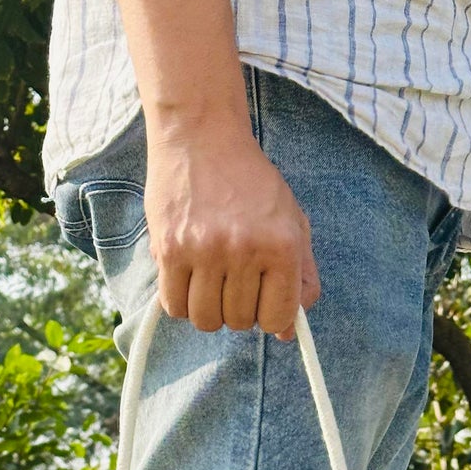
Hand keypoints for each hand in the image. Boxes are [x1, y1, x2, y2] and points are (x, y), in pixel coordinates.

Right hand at [144, 124, 319, 340]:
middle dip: (237, 309)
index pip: (277, 317)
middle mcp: (244, 250)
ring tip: (210, 281)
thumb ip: (301, 277)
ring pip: (205, 320)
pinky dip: (181, 301)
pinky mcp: (169, 249)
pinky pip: (174, 306)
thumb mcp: (292, 222)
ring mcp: (204, 251)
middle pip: (240, 321)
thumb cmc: (251, 183)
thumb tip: (287, 332)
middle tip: (233, 279)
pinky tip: (188, 278)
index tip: (261, 301)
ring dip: (208, 309)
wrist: (202, 136)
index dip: (269, 317)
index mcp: (282, 245)